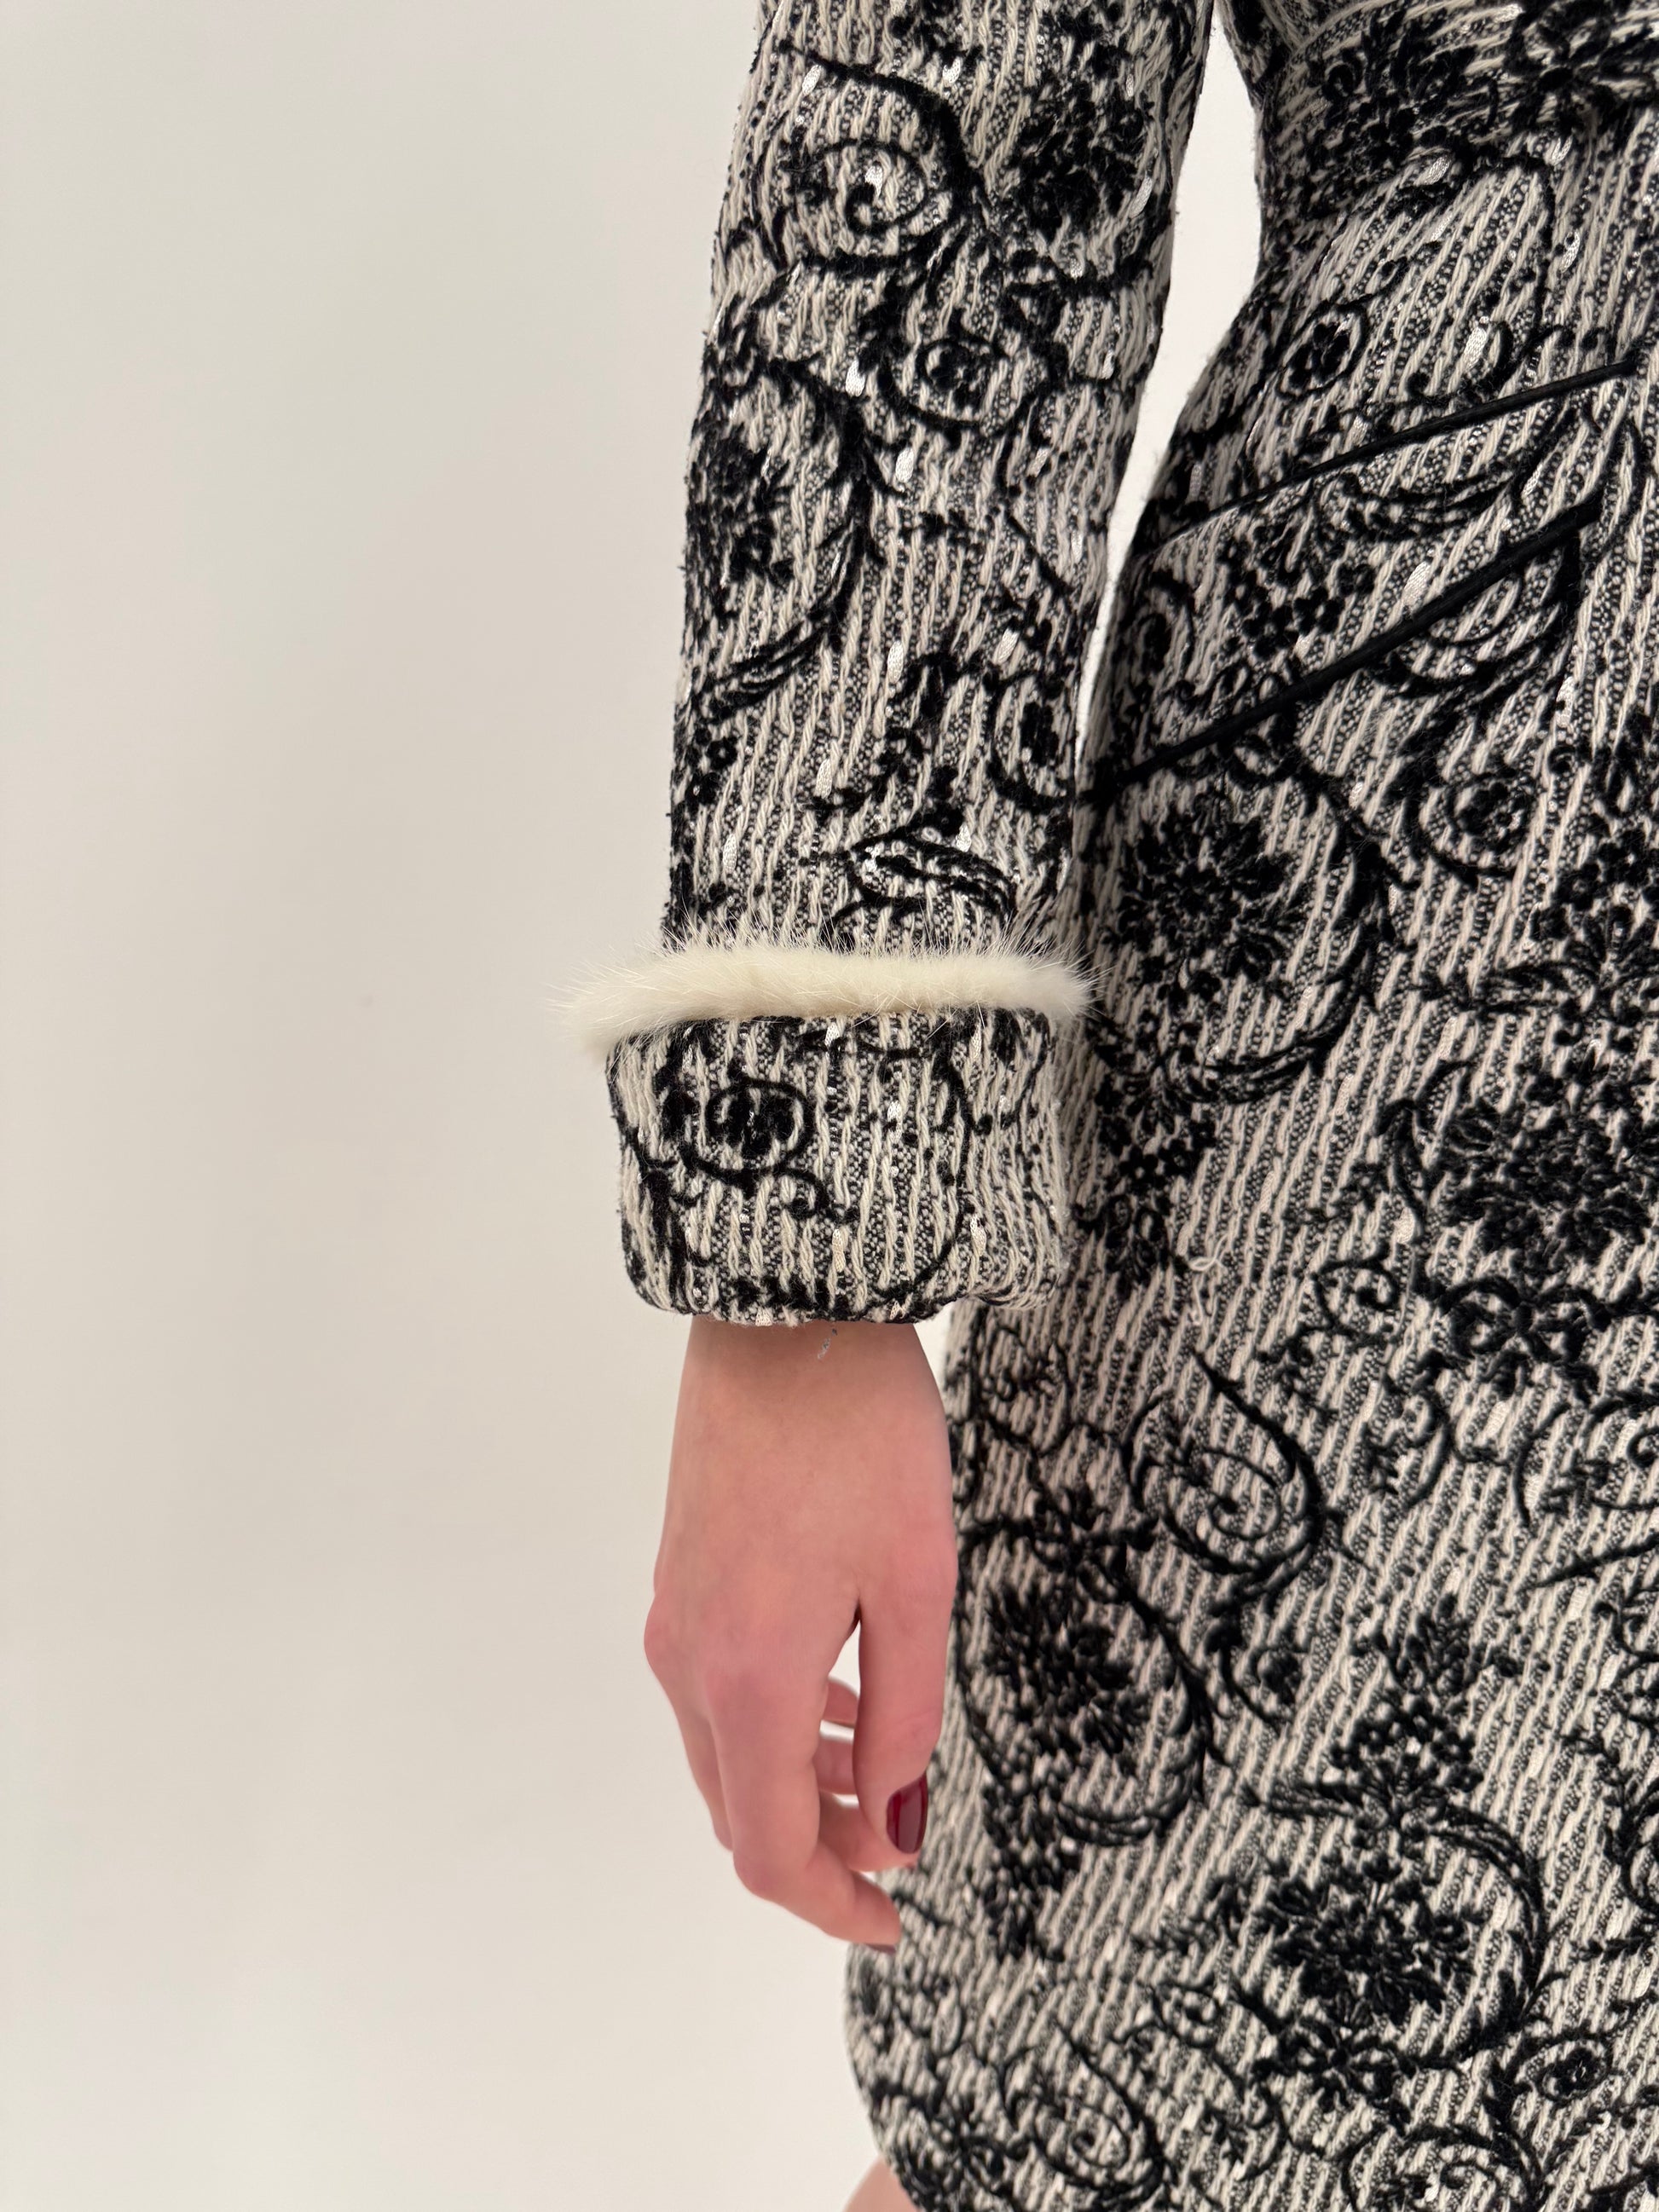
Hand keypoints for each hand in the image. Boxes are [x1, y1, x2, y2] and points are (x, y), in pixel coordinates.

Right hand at [643, 1313, 957, 1948]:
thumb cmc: (861, 1436)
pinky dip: (776, 1724)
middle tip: (900, 1842)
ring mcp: (675, 1616)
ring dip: (799, 1783)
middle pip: (739, 1809)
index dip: (831, 1903)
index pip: (770, 1848)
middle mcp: (690, 1660)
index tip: (894, 1920)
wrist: (784, 1315)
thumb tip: (895, 1826)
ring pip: (726, 1752)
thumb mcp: (915, 1582)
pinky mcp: (680, 1576)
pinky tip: (841, 1692)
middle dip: (819, 1846)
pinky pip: (716, 1692)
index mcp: (748, 1676)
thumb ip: (906, 1717)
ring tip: (883, 1767)